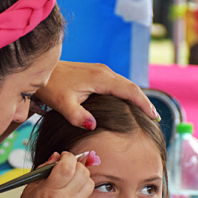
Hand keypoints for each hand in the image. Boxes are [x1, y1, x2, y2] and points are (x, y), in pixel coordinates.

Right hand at [12, 151, 93, 197]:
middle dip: (77, 166)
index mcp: (48, 193)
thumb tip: (56, 156)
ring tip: (70, 184)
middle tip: (69, 169)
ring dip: (81, 179)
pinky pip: (86, 197)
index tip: (64, 157)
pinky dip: (80, 194)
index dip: (68, 157)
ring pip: (89, 183)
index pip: (67, 165)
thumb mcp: (28, 193)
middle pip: (82, 171)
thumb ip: (42, 173)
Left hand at [34, 61, 158, 129]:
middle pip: (131, 87)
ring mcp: (101, 71)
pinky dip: (126, 94)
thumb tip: (92, 125)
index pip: (129, 91)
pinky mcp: (97, 74)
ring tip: (146, 113)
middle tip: (155, 118)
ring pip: (125, 84)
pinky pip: (117, 84)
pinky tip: (128, 104)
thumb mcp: (62, 104)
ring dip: (136, 97)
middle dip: (144, 102)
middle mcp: (104, 72)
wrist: (42, 72)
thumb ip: (77, 116)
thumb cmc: (51, 87)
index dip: (143, 103)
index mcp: (100, 78)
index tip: (154, 116)